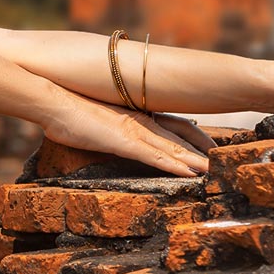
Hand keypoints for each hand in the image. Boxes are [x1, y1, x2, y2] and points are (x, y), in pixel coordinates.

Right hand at [41, 91, 210, 177]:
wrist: (52, 99)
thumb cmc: (65, 107)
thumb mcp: (90, 117)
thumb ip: (104, 124)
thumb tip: (101, 129)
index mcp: (134, 114)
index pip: (172, 124)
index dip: (193, 134)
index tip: (207, 144)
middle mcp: (140, 120)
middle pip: (180, 135)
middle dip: (201, 149)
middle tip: (221, 160)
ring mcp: (133, 131)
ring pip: (172, 148)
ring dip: (195, 161)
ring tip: (215, 171)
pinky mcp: (123, 141)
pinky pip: (155, 156)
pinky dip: (175, 165)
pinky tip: (190, 173)